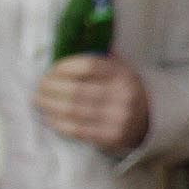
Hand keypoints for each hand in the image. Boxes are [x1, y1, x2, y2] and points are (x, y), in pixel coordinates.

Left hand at [37, 55, 151, 153]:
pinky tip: (49, 118)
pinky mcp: (112, 137)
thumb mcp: (120, 70)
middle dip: (51, 88)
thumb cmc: (123, 90)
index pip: (88, 66)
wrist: (150, 119)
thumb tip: (64, 50)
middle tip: (38, 87)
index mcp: (124, 74)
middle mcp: (124, 95)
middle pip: (76, 90)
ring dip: (49, 106)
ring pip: (73, 111)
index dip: (64, 67)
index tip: (50, 70)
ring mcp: (118, 118)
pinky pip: (77, 130)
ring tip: (38, 101)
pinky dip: (58, 123)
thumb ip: (98, 60)